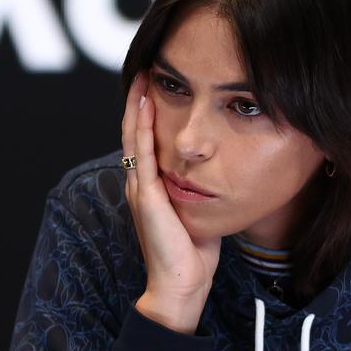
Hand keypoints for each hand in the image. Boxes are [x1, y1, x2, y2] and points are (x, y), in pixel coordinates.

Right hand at [121, 70, 220, 333]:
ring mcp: (139, 187)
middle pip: (134, 131)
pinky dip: (142, 126)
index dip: (147, 112)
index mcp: (150, 185)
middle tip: (146, 68)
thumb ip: (196, 188)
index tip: (156, 84)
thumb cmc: (191, 249)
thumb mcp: (194, 209)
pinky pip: (142, 153)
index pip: (145, 140)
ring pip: (134, 135)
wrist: (182, 281)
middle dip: (139, 99)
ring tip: (143, 75)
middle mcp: (139, 182)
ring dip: (137, 104)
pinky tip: (145, 104)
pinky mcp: (145, 195)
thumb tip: (216, 168)